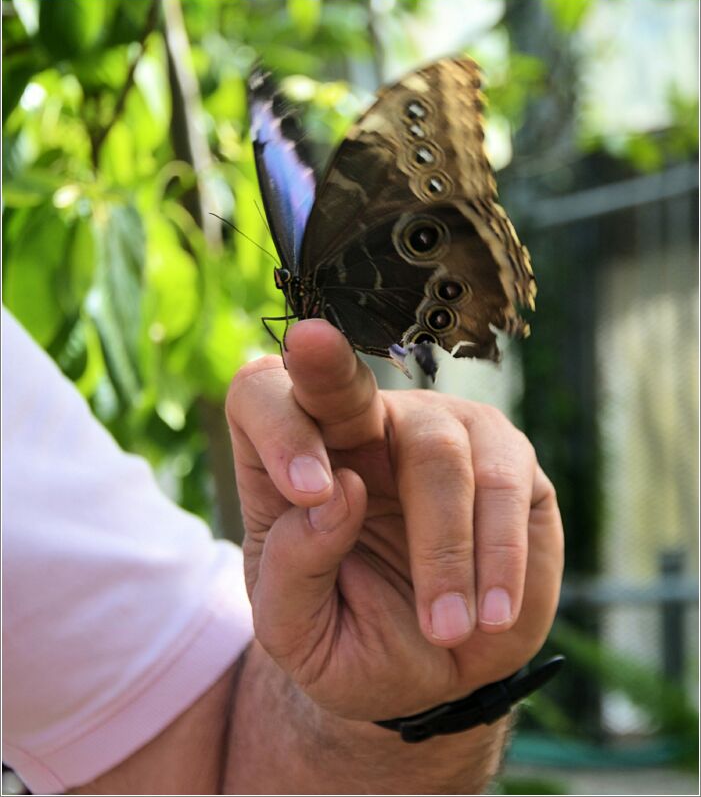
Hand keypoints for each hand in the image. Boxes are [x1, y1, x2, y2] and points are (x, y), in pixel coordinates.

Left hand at [226, 320, 562, 720]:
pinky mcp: (505, 459)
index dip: (279, 426)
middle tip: (313, 350)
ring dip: (444, 550)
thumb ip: (294, 568)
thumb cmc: (350, 639)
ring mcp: (438, 432)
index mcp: (291, 461)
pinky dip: (500, 556)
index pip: (262, 397)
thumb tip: (338, 492)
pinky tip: (491, 613)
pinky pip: (507, 485)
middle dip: (329, 370)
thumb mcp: (298, 631)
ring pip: (438, 450)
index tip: (308, 493)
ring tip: (445, 629)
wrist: (432, 672)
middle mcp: (361, 428)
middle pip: (340, 378)